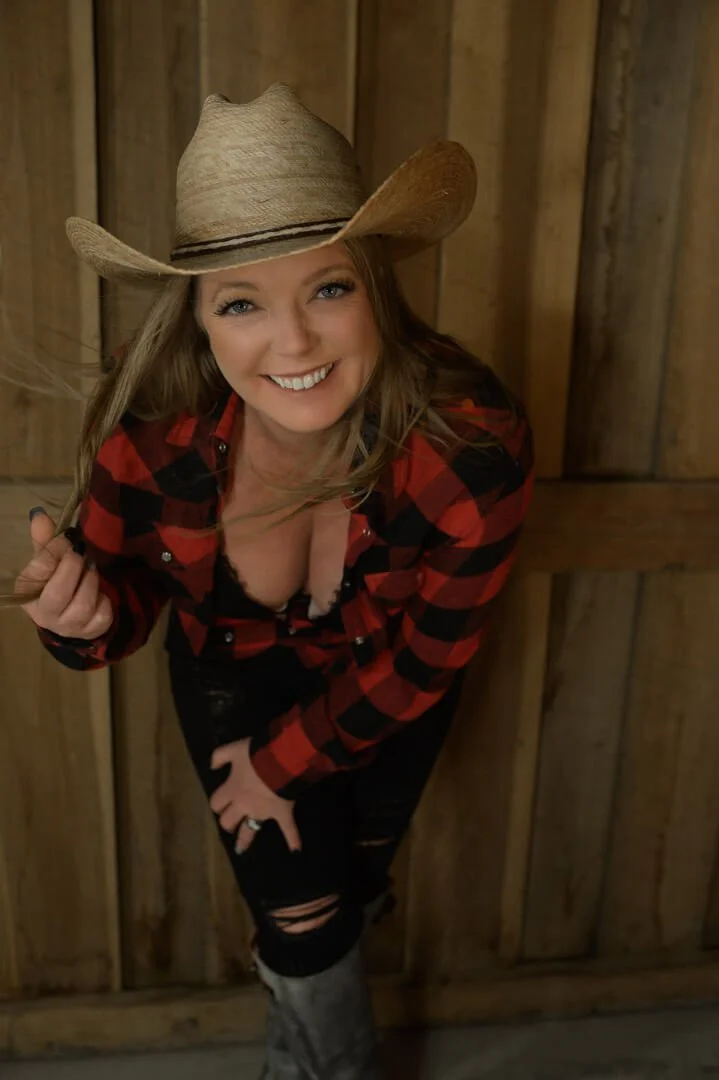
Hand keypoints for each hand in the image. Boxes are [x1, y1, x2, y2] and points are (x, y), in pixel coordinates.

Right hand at [16, 509, 112, 638]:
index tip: (67, 539)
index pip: (39, 571)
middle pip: (59, 593)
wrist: (68, 614)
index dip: (55, 551)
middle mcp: (45, 615)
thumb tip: (39, 515)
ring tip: (91, 569)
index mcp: (28, 594)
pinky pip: (103, 615)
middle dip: (73, 568)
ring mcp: (69, 626)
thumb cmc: (55, 582)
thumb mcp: (47, 561)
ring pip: (83, 604)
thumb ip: (45, 539)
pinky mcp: (91, 632)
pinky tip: (99, 592)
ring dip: (91, 581)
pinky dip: (105, 600)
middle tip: (81, 554)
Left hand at [209, 738, 300, 853]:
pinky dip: (293, 840)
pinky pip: (288, 830)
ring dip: (244, 840)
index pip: (216, 803)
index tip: (220, 801)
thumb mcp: (234, 748)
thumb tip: (211, 767)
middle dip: (227, 821)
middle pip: (228, 821)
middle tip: (230, 819)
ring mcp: (262, 812)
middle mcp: (244, 804)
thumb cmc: (256, 754)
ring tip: (240, 849)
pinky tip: (295, 850)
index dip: (217, 802)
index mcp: (232, 789)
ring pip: (249, 831)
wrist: (282, 760)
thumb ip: (219, 756)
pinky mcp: (281, 813)